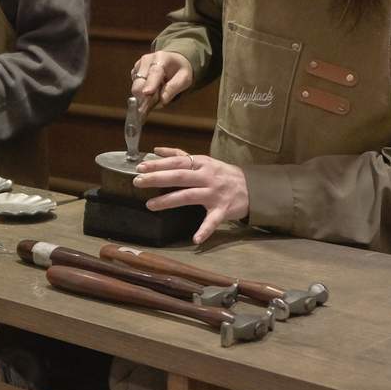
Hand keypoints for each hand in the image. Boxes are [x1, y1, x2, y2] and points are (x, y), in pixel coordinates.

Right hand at [130, 51, 192, 110]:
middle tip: (156, 103)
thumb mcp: (184, 78)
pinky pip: (135, 87)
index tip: (147, 93)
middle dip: (145, 95)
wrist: (173, 60)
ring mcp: (138, 66)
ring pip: (136, 87)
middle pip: (140, 81)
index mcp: (161, 58)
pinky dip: (142, 92)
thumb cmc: (180, 69)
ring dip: (144, 95)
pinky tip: (151, 89)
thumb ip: (173, 88)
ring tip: (156, 93)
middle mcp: (146, 60)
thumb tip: (162, 100)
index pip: (154, 72)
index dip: (150, 83)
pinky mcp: (134, 72)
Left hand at [132, 147, 248, 244]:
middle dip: (157, 178)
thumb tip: (156, 150)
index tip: (140, 167)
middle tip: (138, 182)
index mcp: (201, 164)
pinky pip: (212, 221)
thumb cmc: (222, 173)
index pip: (176, 162)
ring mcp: (214, 194)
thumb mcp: (203, 160)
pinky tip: (195, 239)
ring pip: (189, 196)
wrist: (252, 187)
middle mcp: (207, 177)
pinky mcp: (223, 210)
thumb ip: (180, 155)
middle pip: (179, 177)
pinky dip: (204, 230)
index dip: (158, 164)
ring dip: (169, 201)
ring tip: (150, 205)